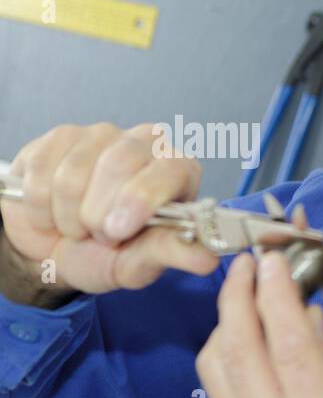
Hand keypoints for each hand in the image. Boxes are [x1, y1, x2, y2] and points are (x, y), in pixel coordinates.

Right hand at [1, 122, 216, 298]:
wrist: (57, 251)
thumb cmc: (110, 254)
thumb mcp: (143, 262)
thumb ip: (173, 253)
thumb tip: (208, 259)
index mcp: (178, 170)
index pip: (170, 168)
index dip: (140, 199)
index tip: (118, 232)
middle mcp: (145, 143)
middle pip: (119, 163)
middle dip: (99, 213)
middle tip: (99, 236)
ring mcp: (100, 135)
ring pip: (74, 171)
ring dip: (68, 215)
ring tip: (78, 227)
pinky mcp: (59, 137)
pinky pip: (41, 169)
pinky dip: (40, 205)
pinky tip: (52, 213)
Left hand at [195, 249, 322, 397]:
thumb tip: (304, 318)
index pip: (287, 342)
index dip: (275, 294)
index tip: (273, 260)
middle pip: (239, 345)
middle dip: (239, 294)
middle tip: (249, 263)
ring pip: (217, 363)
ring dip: (226, 319)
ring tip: (245, 294)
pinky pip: (217, 387)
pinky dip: (225, 351)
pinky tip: (241, 334)